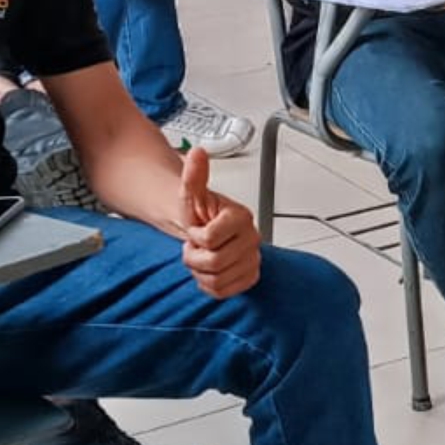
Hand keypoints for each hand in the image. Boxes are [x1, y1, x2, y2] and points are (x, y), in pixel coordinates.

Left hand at [168, 148, 262, 297]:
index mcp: (242, 217)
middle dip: (195, 257)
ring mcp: (253, 260)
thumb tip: (197, 153)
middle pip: (213, 262)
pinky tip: (210, 270)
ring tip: (203, 256)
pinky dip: (209, 285)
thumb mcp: (192, 194)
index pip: (210, 239)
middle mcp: (253, 238)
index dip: (195, 237)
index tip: (197, 230)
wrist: (204, 231)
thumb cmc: (198, 215)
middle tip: (196, 246)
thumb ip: (194, 175)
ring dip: (200, 272)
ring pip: (216, 280)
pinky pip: (222, 292)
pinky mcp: (250, 277)